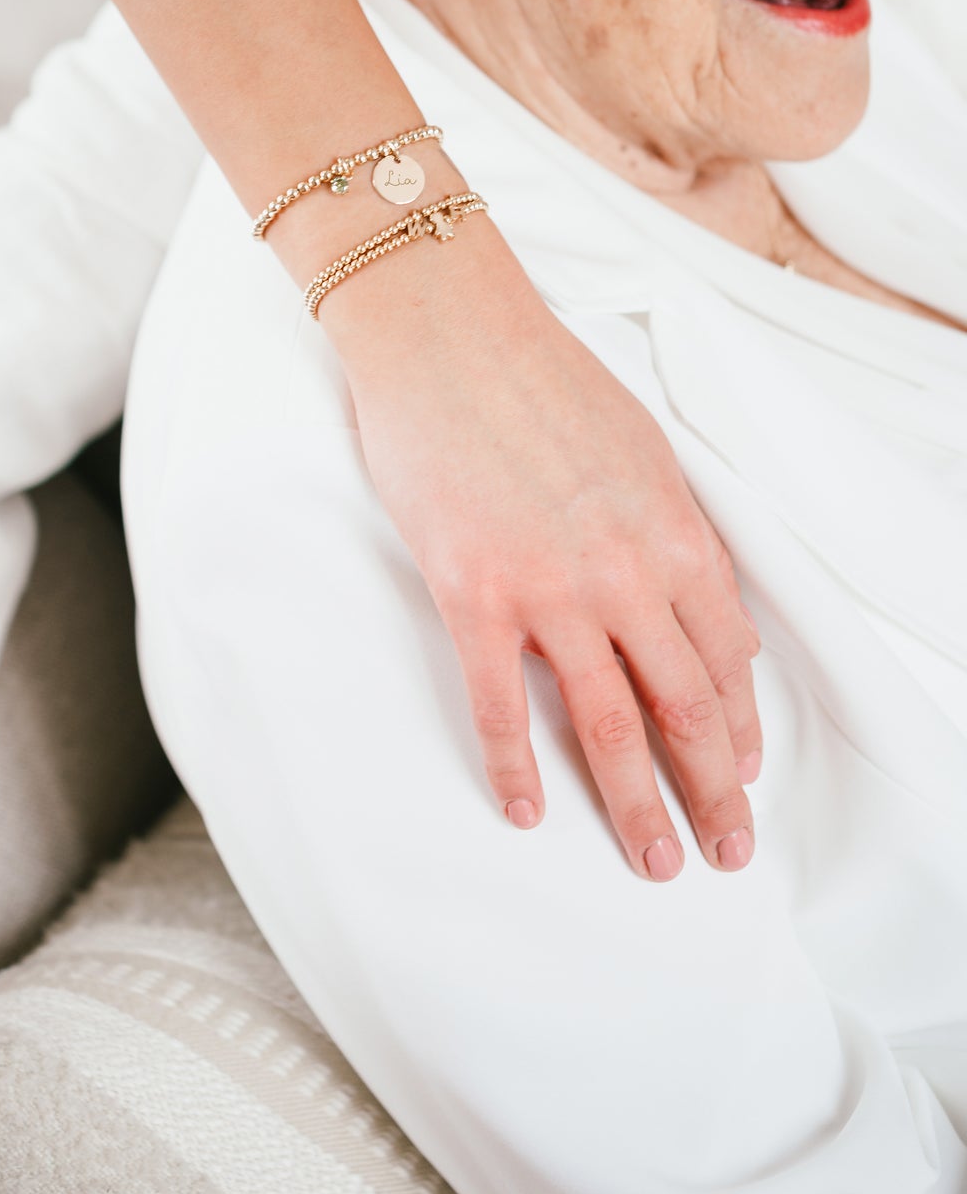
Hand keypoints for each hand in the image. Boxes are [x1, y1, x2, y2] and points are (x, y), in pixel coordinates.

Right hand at [323, 217, 761, 882]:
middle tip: (725, 850)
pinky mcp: (474, 594)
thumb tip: (710, 614)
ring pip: (611, 724)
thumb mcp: (643, 452)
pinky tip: (529, 812)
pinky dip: (517, 767)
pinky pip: (501, 704)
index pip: (728, 659)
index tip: (747, 774)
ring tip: (655, 861)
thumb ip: (678, 538)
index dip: (743, 729)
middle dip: (715, 791)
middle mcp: (626, 573)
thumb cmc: (541, 379)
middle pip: (686, 708)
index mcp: (674, 534)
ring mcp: (549, 589)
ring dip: (638, 804)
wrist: (447, 332)